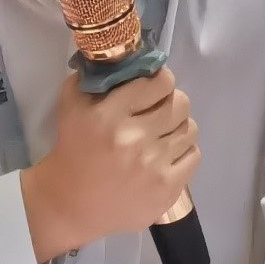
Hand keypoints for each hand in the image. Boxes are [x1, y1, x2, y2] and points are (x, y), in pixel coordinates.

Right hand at [21, 69, 199, 262]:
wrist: (70, 204)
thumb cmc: (73, 149)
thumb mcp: (72, 104)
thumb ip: (97, 77)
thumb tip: (129, 59)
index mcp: (110, 115)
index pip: (160, 82)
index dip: (161, 80)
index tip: (154, 86)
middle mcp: (134, 139)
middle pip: (181, 104)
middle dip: (171, 102)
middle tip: (159, 110)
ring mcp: (153, 166)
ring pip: (189, 129)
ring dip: (176, 128)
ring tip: (161, 135)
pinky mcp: (167, 189)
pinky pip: (194, 155)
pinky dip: (182, 152)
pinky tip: (165, 155)